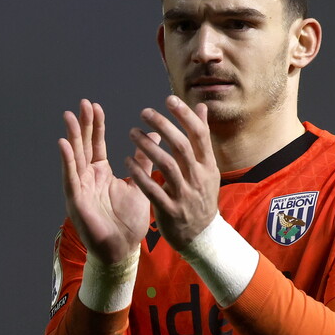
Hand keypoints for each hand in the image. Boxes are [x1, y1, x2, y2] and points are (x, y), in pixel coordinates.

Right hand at [58, 99, 153, 264]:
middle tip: (82, 103)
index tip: (95, 106)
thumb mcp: (139, 185)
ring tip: (70, 117)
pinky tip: (64, 145)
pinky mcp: (76, 201)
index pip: (96, 144)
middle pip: (84, 146)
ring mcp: (80, 188)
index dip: (95, 126)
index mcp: (101, 173)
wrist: (122, 249)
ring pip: (74, 158)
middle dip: (83, 125)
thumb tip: (153, 137)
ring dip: (72, 137)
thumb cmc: (128, 222)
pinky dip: (67, 161)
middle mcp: (88, 178)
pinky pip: (71, 178)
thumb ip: (143, 162)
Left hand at [126, 97, 219, 249]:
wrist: (201, 235)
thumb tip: (202, 107)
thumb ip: (202, 138)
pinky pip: (153, 189)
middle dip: (163, 126)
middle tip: (144, 112)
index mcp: (208, 165)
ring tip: (132, 133)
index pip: (199, 134)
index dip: (185, 115)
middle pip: (182, 146)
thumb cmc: (200, 196)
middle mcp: (198, 177)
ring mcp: (185, 195)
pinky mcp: (171, 210)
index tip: (169, 99)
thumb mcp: (207, 168)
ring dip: (148, 147)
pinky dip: (139, 174)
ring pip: (166, 165)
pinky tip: (127, 161)